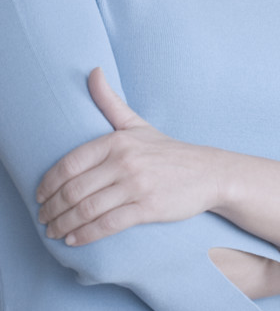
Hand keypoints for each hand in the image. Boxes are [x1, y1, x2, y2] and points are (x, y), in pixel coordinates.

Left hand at [36, 67, 219, 244]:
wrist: (210, 172)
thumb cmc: (168, 151)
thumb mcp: (137, 124)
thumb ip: (110, 101)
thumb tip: (92, 70)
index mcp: (118, 141)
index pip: (69, 165)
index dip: (48, 184)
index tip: (40, 197)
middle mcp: (126, 162)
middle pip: (74, 190)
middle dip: (52, 210)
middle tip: (43, 219)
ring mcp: (137, 186)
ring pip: (87, 210)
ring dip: (63, 225)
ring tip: (54, 231)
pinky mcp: (148, 208)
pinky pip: (107, 225)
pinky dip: (85, 235)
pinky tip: (74, 240)